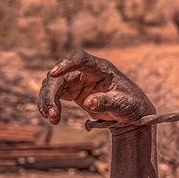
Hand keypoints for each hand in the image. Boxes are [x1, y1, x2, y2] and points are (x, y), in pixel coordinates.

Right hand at [37, 49, 154, 126]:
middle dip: (51, 92)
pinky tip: (50, 117)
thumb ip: (107, 102)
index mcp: (101, 68)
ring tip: (52, 118)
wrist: (131, 112)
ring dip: (47, 100)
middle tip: (51, 112)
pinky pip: (55, 94)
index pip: (80, 59)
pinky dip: (49, 104)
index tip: (54, 73)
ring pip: (53, 84)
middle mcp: (86, 71)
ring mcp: (78, 80)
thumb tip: (89, 103)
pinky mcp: (73, 91)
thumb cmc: (131, 104)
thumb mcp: (123, 105)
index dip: (66, 64)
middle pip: (61, 75)